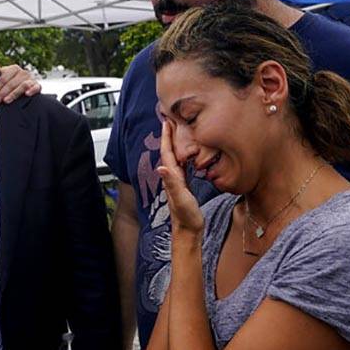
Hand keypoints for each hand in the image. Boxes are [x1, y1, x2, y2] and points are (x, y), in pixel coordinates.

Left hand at [0, 59, 40, 103]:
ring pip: (22, 85)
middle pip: (11, 83)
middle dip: (2, 93)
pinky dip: (32, 90)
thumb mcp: (1, 77)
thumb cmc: (9, 83)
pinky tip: (27, 94)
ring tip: (6, 101)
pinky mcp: (37, 86)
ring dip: (14, 94)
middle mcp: (23, 72)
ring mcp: (31, 79)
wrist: (23, 90)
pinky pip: (36, 87)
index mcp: (14, 69)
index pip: (3, 78)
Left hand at [154, 119, 202, 233]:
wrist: (188, 231)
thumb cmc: (185, 216)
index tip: (167, 121)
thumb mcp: (181, 198)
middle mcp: (172, 177)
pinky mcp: (184, 185)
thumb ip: (172, 184)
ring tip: (178, 130)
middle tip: (171, 119)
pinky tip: (187, 153)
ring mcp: (177, 181)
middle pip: (169, 151)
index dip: (167, 136)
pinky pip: (182, 165)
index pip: (167, 152)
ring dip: (175, 143)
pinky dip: (183, 155)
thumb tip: (161, 168)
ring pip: (175, 157)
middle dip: (169, 135)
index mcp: (172, 177)